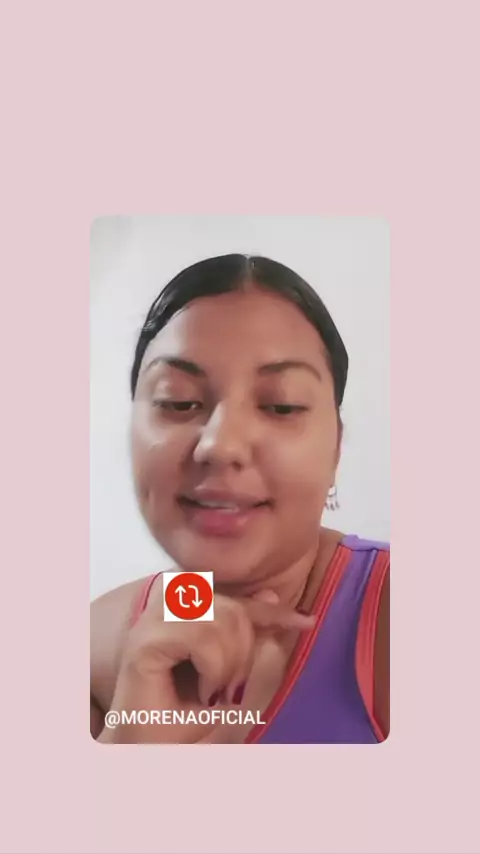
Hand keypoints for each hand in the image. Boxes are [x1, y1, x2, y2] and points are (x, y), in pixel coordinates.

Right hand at [98, 589, 314, 743]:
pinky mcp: (144, 640)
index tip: (306, 622)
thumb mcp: (241, 690)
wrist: (151, 763)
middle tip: (226, 691)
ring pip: (223, 617)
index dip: (272, 611)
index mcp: (187, 617)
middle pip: (235, 608)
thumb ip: (258, 648)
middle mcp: (168, 612)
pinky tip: (202, 691)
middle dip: (246, 654)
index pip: (237, 602)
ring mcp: (153, 623)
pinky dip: (215, 668)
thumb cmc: (188, 732)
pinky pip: (204, 634)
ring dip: (231, 663)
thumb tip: (274, 596)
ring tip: (212, 691)